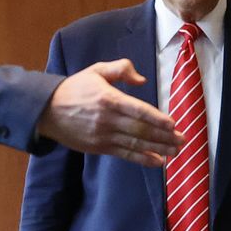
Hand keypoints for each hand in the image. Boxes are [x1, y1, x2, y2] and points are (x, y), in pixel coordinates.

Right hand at [35, 60, 181, 167]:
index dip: (156, 118)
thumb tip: (142, 80)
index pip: (137, 110)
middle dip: (163, 136)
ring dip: (158, 149)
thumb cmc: (75, 88)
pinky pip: (125, 154)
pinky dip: (142, 159)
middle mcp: (107, 119)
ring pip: (135, 144)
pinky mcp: (99, 147)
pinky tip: (157, 161)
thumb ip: (121, 69)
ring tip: (176, 151)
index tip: (172, 123)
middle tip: (182, 140)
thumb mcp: (96, 70)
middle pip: (140, 130)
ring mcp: (103, 136)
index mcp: (108, 99)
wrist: (47, 111)